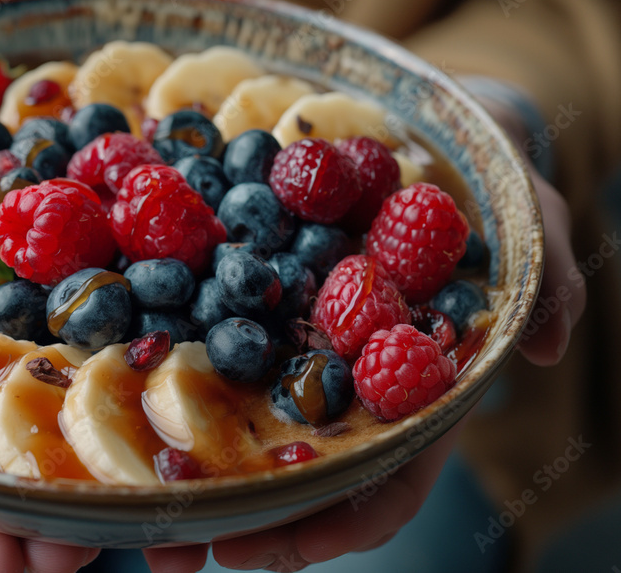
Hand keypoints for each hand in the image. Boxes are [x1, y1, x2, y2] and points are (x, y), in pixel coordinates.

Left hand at [143, 92, 586, 571]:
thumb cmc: (489, 187)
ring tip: (127, 502)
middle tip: (168, 550)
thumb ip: (548, 282)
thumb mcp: (532, 224)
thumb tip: (547, 344)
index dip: (329, 528)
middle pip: (294, 476)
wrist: (428, 135)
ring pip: (243, 425)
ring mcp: (300, 350)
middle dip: (234, 519)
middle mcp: (349, 387)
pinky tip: (118, 383)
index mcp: (415, 396)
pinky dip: (169, 373)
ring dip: (186, 469)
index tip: (261, 553)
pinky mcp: (260, 306)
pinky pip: (211, 342)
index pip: (382, 486)